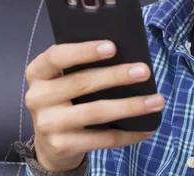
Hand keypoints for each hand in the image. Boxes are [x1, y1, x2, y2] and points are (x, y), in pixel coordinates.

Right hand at [24, 40, 164, 171]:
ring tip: (156, 100)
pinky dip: (128, 134)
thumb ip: (82, 65)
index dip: (84, 51)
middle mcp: (37, 97)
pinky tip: (146, 128)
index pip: (57, 56)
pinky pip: (102, 139)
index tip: (112, 46)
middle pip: (82, 83)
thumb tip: (126, 56)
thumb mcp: (64, 78)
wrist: (50, 142)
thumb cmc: (65, 98)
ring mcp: (48, 124)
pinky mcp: (62, 145)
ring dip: (130, 106)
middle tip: (144, 71)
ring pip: (96, 112)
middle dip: (117, 76)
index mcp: (38, 73)